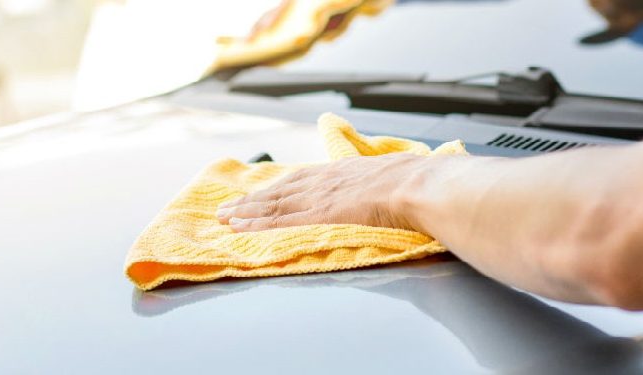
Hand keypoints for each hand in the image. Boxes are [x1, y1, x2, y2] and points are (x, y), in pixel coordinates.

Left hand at [216, 153, 441, 232]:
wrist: (418, 185)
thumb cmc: (416, 182)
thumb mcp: (396, 173)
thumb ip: (384, 182)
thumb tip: (394, 186)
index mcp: (344, 170)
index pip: (302, 179)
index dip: (278, 188)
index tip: (260, 194)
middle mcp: (326, 180)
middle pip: (280, 191)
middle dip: (252, 201)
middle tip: (227, 208)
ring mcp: (321, 197)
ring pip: (274, 205)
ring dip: (246, 212)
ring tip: (224, 219)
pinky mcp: (320, 214)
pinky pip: (281, 221)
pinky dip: (257, 225)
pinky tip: (240, 229)